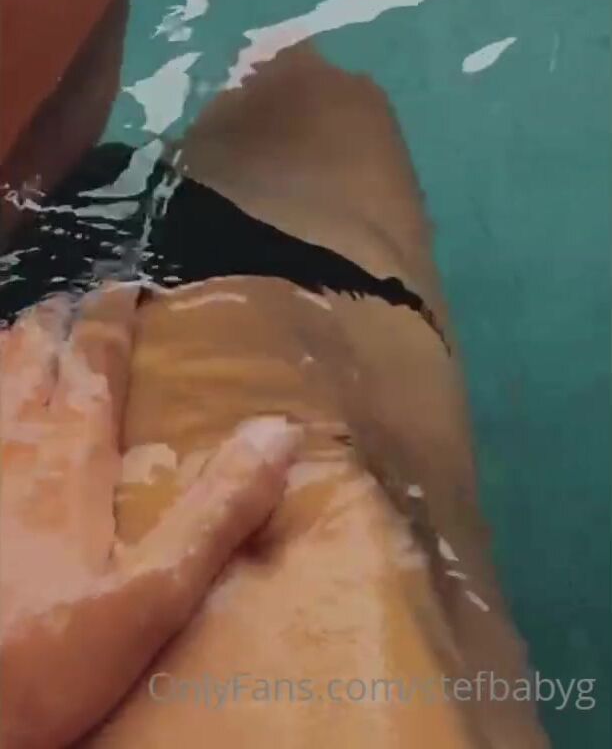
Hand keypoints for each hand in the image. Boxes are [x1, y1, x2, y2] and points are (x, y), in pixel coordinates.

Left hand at [0, 285, 299, 748]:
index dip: (112, 318)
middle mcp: (10, 441)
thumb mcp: (154, 595)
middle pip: (31, 354)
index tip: (128, 287)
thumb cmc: (46, 655)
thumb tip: (281, 428)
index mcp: (69, 455)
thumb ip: (217, 510)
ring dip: (11, 347)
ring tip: (25, 333)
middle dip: (56, 321)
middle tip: (76, 303)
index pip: (95, 361)